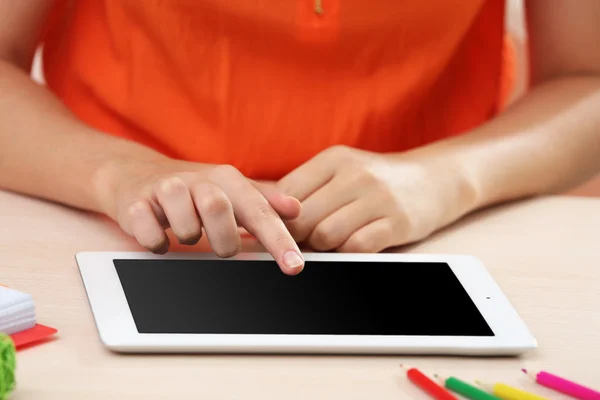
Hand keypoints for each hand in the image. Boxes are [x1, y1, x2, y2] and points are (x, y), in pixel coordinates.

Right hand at [93, 158, 304, 273]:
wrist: (135, 175)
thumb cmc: (194, 190)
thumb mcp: (232, 191)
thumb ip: (264, 202)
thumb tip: (296, 210)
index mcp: (227, 180)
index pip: (259, 211)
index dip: (279, 240)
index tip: (294, 267)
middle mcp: (197, 180)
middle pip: (218, 208)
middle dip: (223, 240)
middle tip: (221, 248)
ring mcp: (164, 190)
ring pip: (185, 223)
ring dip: (189, 236)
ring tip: (187, 232)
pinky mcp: (135, 204)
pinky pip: (150, 234)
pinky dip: (158, 243)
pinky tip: (160, 237)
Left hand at [277, 146, 474, 251]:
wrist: (433, 179)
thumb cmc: (374, 181)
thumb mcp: (340, 171)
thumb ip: (304, 189)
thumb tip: (259, 215)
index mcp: (333, 159)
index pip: (285, 193)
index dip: (275, 217)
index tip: (274, 230)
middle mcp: (354, 174)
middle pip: (302, 218)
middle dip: (296, 237)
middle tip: (301, 242)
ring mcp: (378, 198)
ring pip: (325, 236)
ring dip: (322, 247)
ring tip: (330, 242)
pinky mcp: (397, 222)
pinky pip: (356, 248)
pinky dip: (347, 253)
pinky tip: (352, 245)